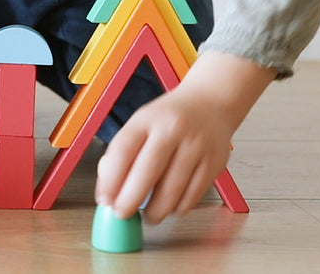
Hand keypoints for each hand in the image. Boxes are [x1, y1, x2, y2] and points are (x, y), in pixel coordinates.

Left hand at [94, 50, 275, 223]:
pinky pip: (193, 195)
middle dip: (131, 199)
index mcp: (148, 118)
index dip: (111, 179)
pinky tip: (171, 207)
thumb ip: (121, 153)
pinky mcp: (214, 163)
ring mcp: (196, 146)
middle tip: (122, 214)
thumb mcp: (140, 123)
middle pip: (148, 171)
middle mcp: (173, 129)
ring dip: (157, 210)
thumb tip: (109, 190)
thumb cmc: (169, 118)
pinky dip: (179, 207)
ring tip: (149, 216)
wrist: (211, 103)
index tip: (105, 199)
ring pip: (173, 189)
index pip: (123, 150)